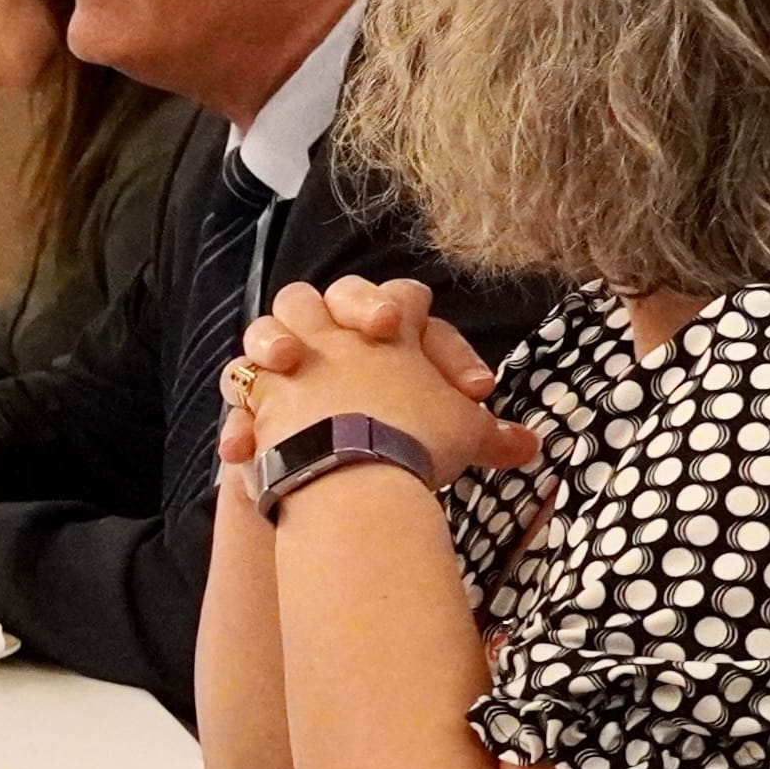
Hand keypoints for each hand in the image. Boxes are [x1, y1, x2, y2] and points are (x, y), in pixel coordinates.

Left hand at [221, 277, 540, 482]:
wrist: (355, 473)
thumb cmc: (417, 444)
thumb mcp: (467, 436)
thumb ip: (494, 435)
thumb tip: (530, 445)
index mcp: (390, 331)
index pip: (409, 296)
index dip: (421, 322)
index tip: (436, 368)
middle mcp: (336, 335)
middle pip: (328, 296)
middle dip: (337, 313)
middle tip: (360, 347)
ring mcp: (291, 363)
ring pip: (268, 327)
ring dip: (273, 344)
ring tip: (289, 367)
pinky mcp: (256, 398)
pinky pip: (239, 394)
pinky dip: (243, 418)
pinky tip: (243, 446)